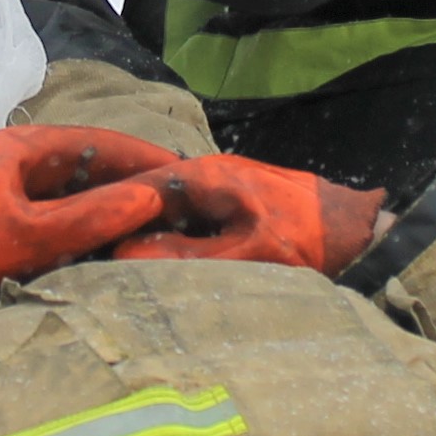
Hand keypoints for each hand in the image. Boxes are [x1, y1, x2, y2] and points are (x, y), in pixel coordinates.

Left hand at [0, 123, 182, 303]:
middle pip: (79, 163)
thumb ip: (90, 217)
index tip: (182, 171)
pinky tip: (76, 244)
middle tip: (165, 203)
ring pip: (54, 186)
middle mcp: (5, 154)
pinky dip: (62, 218)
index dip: (143, 158)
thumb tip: (148, 198)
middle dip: (122, 182)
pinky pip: (32, 205)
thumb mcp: (31, 235)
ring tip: (130, 226)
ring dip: (92, 202)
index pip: (99, 142)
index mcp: (22, 147)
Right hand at [110, 154, 386, 273]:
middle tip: (89, 257)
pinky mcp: (235, 203)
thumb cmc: (307, 241)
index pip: (138, 186)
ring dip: (148, 232)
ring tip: (117, 263)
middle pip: (149, 195)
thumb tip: (124, 257)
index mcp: (207, 176)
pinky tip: (163, 261)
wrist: (361, 232)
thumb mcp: (243, 255)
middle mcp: (210, 172)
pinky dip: (172, 235)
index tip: (75, 237)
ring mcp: (223, 184)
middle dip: (122, 223)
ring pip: (169, 207)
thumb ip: (183, 255)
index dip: (105, 211)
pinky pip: (190, 216)